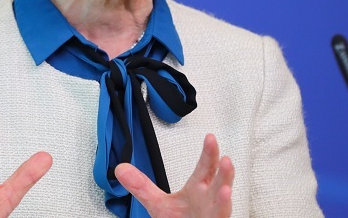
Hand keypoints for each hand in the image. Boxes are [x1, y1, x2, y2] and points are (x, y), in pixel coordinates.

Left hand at [115, 134, 233, 217]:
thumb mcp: (158, 203)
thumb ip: (141, 186)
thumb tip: (121, 169)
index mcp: (197, 189)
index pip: (205, 167)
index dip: (208, 153)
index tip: (210, 138)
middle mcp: (208, 200)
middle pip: (218, 182)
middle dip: (222, 171)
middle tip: (224, 158)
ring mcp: (213, 213)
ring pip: (223, 203)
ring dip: (225, 193)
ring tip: (226, 185)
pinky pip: (220, 217)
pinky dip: (222, 209)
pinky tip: (224, 200)